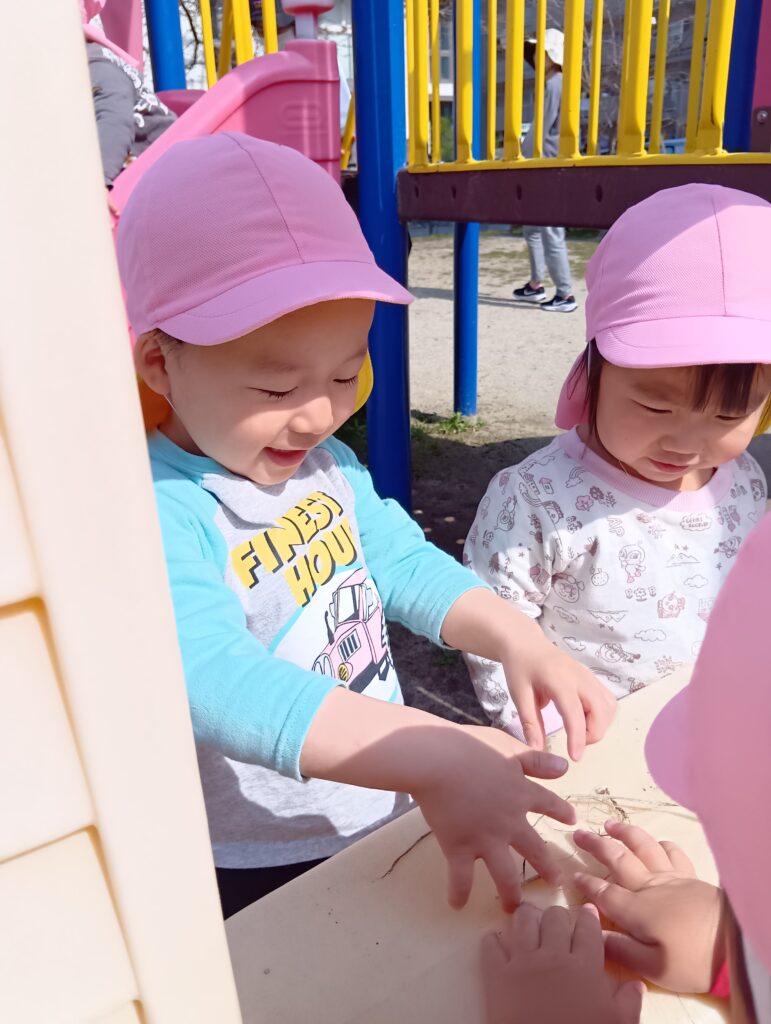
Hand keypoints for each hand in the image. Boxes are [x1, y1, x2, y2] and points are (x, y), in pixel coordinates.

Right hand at [413, 727, 576, 910]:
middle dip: (547, 867)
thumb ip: (536, 760)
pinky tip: (457, 905)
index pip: (549, 804)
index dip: (561, 812)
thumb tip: (565, 768)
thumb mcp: (509, 747)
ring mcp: (485, 839)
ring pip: (505, 875)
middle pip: (534, 849)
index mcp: (521, 794)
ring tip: (516, 908)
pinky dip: (459, 892)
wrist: (437, 762)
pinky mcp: (459, 848)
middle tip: (557, 881)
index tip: (572, 821)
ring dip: (512, 893)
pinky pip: (461, 877)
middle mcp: (509, 822)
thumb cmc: (470, 747)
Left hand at [441, 589, 615, 760]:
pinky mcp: (592, 678)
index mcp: (559, 680)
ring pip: (609, 706)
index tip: (575, 758)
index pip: (575, 713)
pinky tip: (585, 720)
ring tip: (579, 732)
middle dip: (593, 733)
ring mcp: (589, 676)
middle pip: (602, 710)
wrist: (526, 644)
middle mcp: (580, 677)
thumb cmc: (520, 668)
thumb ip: (530, 723)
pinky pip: (607, 700)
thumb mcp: (518, 695)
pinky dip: (603, 716)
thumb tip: (537, 750)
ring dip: (600, 725)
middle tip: (574, 743)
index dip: (578, 737)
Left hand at [481, 903, 644, 1023]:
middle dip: (558, 915)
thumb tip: (636, 984)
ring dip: (528, 917)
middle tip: (559, 921)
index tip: (587, 912)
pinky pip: (492, 946)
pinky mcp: (497, 975)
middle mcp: (553, 955)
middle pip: (554, 918)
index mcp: (584, 967)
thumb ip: (628, 1003)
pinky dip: (493, 940)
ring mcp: (523, 962)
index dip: (588, 917)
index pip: (587, 929)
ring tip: (530, 918)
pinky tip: (497, 940)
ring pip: (523, 921)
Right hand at [573, 820, 724, 991]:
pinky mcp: (692, 877)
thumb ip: (620, 949)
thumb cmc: (692, 961)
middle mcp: (650, 886)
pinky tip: (656, 843)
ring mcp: (672, 878)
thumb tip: (591, 932)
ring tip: (610, 824)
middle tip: (579, 833)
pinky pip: (673, 852)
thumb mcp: (653, 968)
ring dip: (625, 833)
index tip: (572, 875)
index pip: (603, 891)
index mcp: (636, 909)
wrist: (736, 946)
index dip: (586, 883)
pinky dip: (660, 843)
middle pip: (618, 858)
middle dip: (596, 844)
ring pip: (644, 846)